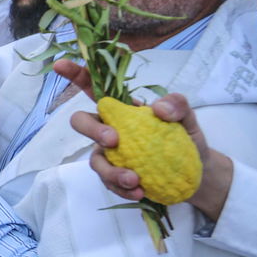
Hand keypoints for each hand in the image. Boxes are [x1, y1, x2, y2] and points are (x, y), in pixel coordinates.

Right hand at [67, 88, 234, 221]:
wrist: (197, 178)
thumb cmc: (186, 141)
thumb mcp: (188, 117)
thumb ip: (177, 104)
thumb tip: (157, 109)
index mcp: (122, 109)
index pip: (95, 88)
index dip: (76, 75)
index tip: (60, 66)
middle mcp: (109, 129)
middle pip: (81, 122)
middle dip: (91, 130)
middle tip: (114, 140)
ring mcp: (110, 155)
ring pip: (93, 158)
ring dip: (110, 170)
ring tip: (134, 180)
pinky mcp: (115, 178)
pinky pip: (108, 183)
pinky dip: (121, 188)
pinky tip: (140, 191)